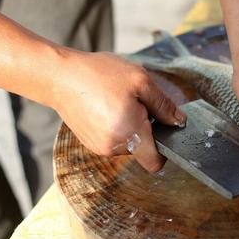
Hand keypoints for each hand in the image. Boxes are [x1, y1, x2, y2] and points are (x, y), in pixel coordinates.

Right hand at [50, 50, 185, 171]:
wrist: (60, 76)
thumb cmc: (100, 75)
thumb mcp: (140, 81)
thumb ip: (164, 105)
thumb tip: (179, 122)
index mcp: (130, 133)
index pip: (155, 163)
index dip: (165, 150)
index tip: (164, 129)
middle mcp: (113, 147)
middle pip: (143, 149)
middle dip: (146, 129)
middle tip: (136, 102)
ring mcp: (99, 147)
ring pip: (128, 144)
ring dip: (130, 126)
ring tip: (117, 101)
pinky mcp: (90, 142)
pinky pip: (113, 139)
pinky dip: (116, 126)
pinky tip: (106, 106)